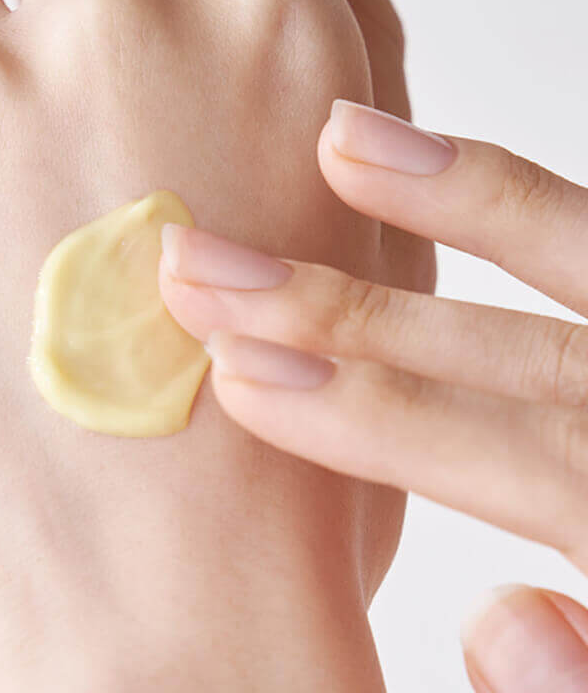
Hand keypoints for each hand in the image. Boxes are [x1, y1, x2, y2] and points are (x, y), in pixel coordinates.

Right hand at [161, 98, 587, 692]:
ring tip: (342, 140)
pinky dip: (511, 197)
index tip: (246, 376)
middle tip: (208, 272)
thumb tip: (499, 617)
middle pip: (527, 361)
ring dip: (451, 197)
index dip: (377, 420)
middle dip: (350, 315)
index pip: (532, 466)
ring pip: (582, 263)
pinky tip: (419, 159)